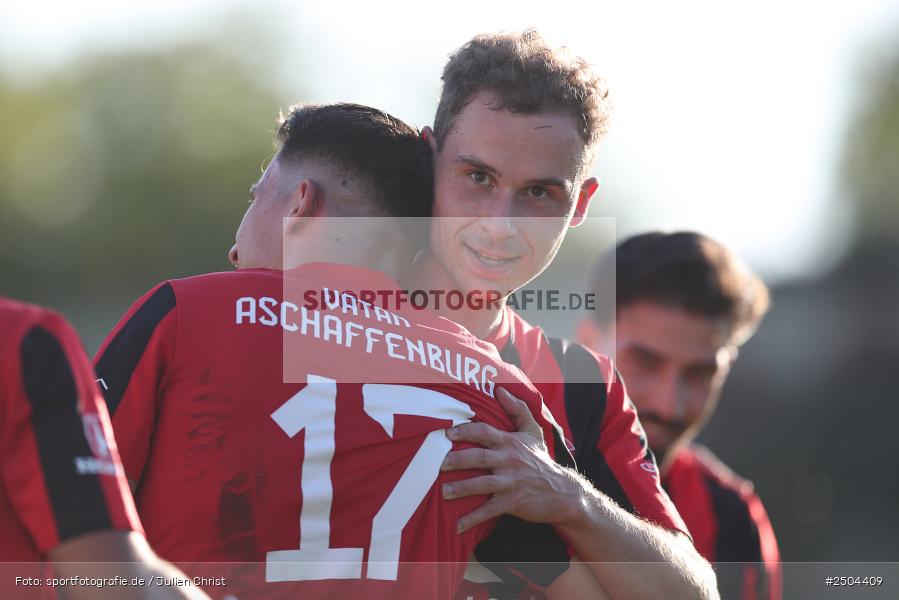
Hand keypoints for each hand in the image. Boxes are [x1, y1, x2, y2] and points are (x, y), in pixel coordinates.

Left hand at [441, 387, 579, 531]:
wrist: (562, 492)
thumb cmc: (541, 460)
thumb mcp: (533, 432)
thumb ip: (518, 409)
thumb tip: (500, 389)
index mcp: (510, 442)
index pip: (484, 432)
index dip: (465, 431)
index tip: (446, 433)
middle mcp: (509, 460)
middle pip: (479, 457)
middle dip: (457, 460)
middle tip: (437, 463)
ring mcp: (511, 482)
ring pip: (482, 484)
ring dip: (461, 489)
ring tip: (444, 493)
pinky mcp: (513, 503)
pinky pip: (489, 511)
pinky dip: (473, 519)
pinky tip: (457, 526)